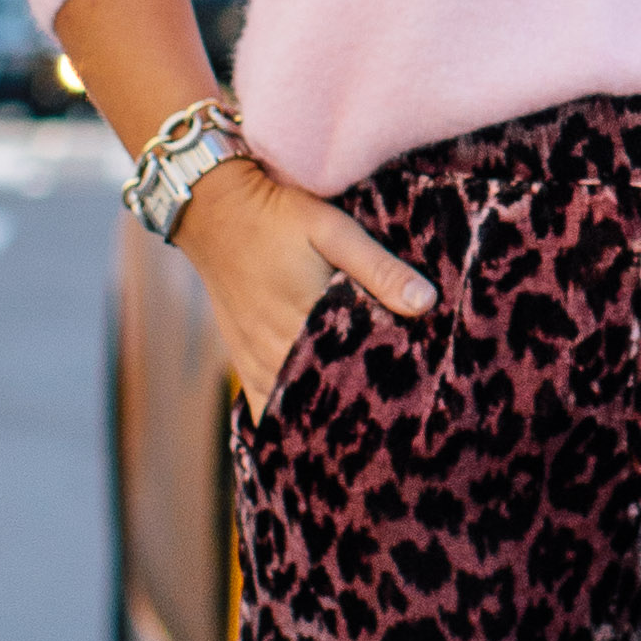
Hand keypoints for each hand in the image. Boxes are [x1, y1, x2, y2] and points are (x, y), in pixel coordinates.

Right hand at [183, 154, 432, 411]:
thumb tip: (426, 302)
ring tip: (356, 430)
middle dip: (356, 409)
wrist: (214, 210)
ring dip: (321, 417)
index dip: (382, 391)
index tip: (410, 399)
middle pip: (323, 399)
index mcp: (305, 323)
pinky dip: (286, 416)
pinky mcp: (241, 358)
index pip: (352, 377)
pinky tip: (306, 431)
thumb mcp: (334, 231)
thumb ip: (379, 268)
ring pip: (292, 407)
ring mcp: (254, 360)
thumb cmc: (278, 217)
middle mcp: (276, 352)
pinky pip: (262, 404)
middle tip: (392, 420)